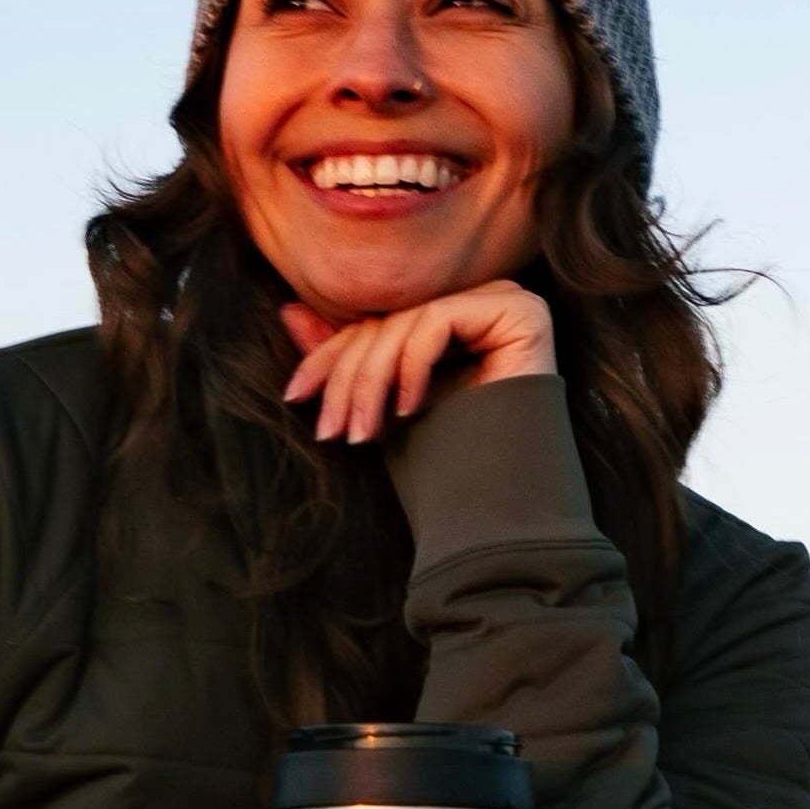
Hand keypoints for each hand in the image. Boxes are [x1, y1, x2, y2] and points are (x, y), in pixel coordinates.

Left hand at [276, 279, 555, 447]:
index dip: (330, 356)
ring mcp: (506, 302)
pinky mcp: (520, 312)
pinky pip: (437, 322)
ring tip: (362, 434)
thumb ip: (347, 355)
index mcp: (454, 319)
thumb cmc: (452, 461)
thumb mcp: (382, 404)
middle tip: (332, 430)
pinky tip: (409, 411)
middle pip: (391, 322)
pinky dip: (412, 367)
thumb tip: (289, 311)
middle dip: (349, 378)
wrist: (507, 506)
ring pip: (407, 323)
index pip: (380, 324)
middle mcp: (482, 303)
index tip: (296, 397)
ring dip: (371, 382)